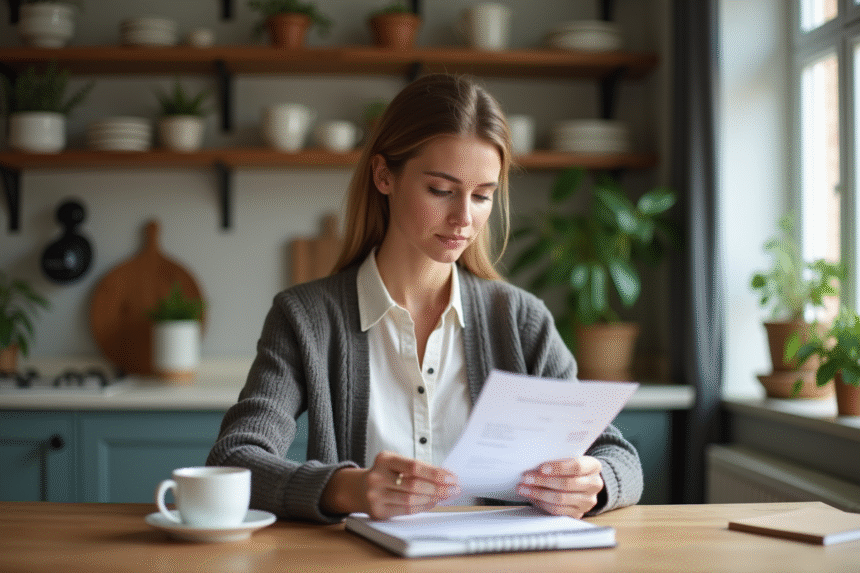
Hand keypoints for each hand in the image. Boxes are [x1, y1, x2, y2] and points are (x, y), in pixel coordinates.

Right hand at [322, 451, 460, 519]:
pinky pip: (405, 510)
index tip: (451, 477)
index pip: (414, 466)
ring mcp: (375, 495)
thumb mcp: (395, 463)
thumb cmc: (384, 474)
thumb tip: (445, 477)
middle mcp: (376, 477)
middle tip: (453, 489)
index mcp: (384, 459)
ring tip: (446, 496)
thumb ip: (417, 468)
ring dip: (433, 499)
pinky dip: (422, 507)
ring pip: (411, 500)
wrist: (358, 488)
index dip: (435, 473)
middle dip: (438, 488)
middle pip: (414, 485)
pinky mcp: (377, 511)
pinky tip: (433, 503)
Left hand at [516, 456, 603, 517]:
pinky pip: (558, 511)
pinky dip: (542, 503)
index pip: (577, 466)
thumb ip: (557, 459)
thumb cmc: (571, 467)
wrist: (583, 481)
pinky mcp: (579, 513)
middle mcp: (594, 484)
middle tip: (527, 478)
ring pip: (560, 499)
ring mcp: (588, 501)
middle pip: (567, 484)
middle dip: (543, 481)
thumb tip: (534, 464)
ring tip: (524, 488)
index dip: (558, 468)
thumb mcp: (569, 458)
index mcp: (593, 466)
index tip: (542, 468)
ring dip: (538, 493)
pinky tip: (533, 497)